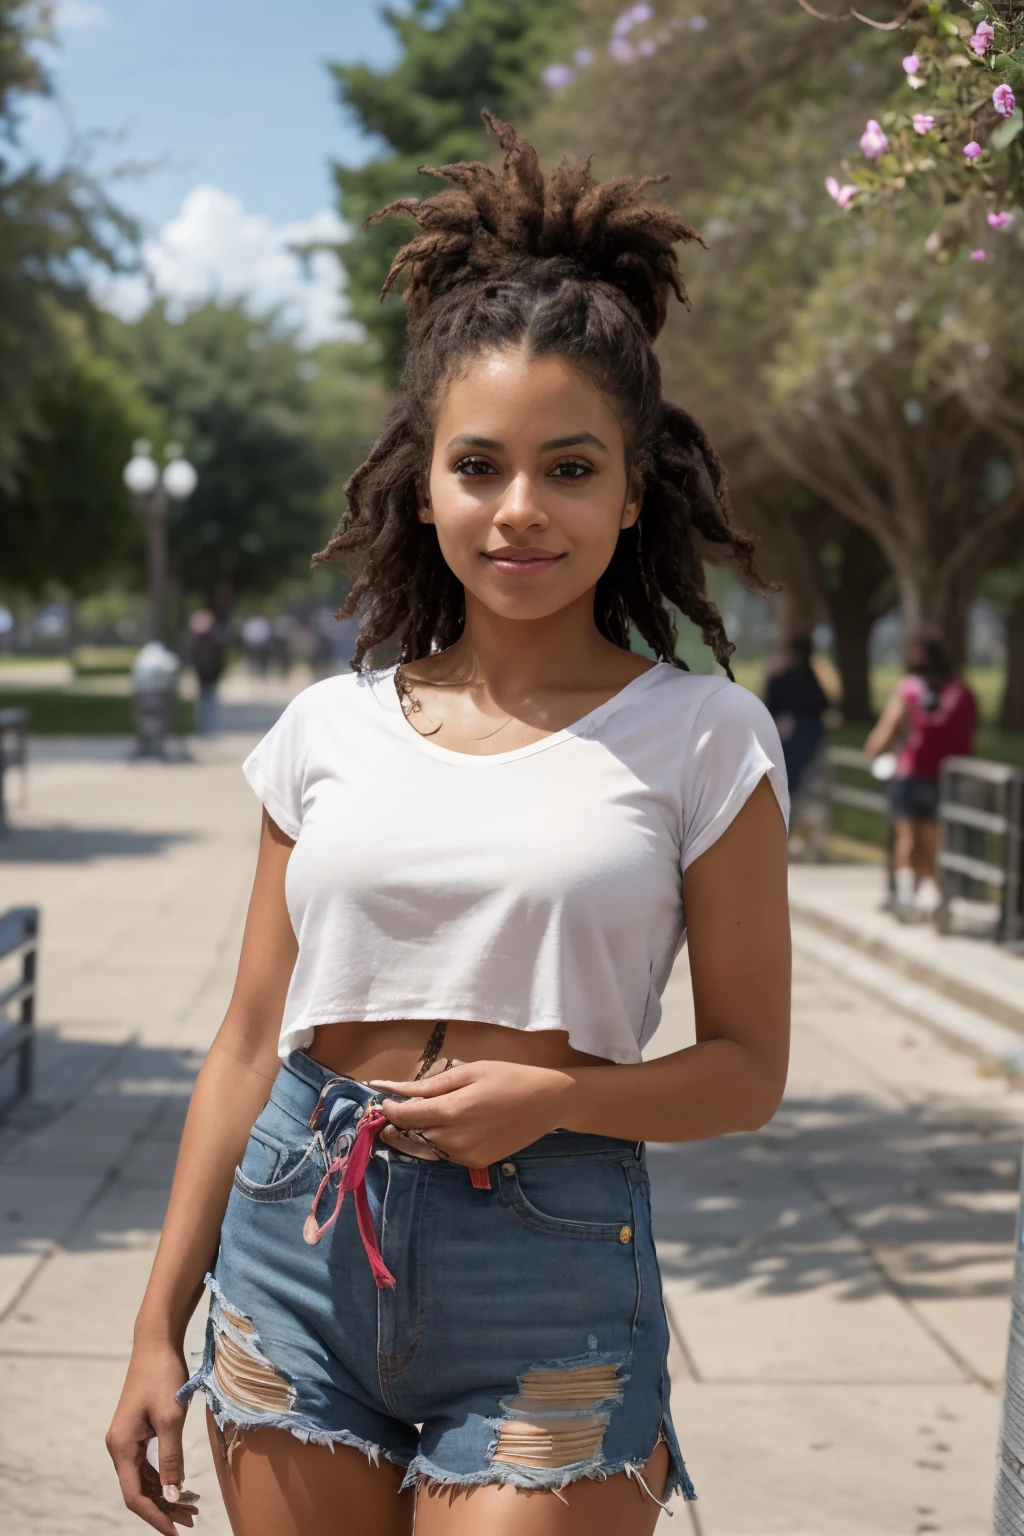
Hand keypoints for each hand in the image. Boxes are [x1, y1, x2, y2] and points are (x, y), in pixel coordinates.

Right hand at [106, 1341, 200, 1532]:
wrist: (157, 1343)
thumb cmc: (163, 1376)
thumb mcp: (171, 1419)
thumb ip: (171, 1459)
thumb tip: (172, 1494)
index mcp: (121, 1447)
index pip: (135, 1496)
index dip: (156, 1516)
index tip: (177, 1531)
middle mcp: (119, 1447)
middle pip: (139, 1490)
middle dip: (164, 1508)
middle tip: (193, 1520)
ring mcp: (127, 1439)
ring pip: (145, 1479)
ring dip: (166, 1493)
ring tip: (193, 1507)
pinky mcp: (138, 1431)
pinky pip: (148, 1464)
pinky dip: (165, 1476)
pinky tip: (183, 1484)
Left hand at [372, 1059, 574, 1166]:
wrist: (546, 1102)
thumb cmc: (508, 1078)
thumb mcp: (469, 1072)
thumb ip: (429, 1085)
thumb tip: (393, 1088)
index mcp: (450, 1112)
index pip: (404, 1117)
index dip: (390, 1109)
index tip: (384, 1100)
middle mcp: (454, 1140)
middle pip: (410, 1136)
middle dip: (397, 1125)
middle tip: (391, 1113)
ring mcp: (465, 1156)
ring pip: (425, 1149)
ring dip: (414, 1137)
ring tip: (411, 1122)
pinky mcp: (476, 1163)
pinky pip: (444, 1156)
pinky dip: (435, 1144)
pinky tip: (440, 1130)